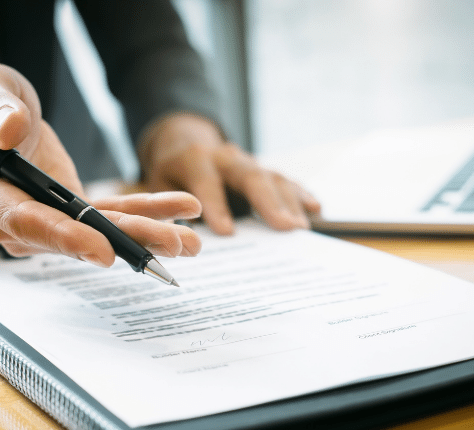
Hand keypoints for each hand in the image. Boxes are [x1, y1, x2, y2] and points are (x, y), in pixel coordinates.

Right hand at [0, 64, 201, 264]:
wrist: (1, 122)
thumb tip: (11, 130)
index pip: (26, 220)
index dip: (66, 238)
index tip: (104, 251)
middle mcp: (19, 218)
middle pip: (79, 235)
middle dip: (129, 240)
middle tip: (174, 244)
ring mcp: (53, 218)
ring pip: (104, 228)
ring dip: (149, 232)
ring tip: (192, 241)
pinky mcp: (76, 211)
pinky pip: (113, 212)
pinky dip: (148, 210)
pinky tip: (182, 210)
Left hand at [137, 113, 319, 234]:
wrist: (186, 144)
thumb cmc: (172, 173)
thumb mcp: (159, 186)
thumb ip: (168, 209)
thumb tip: (178, 240)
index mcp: (196, 159)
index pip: (207, 181)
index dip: (216, 205)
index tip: (227, 232)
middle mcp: (227, 157)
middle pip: (251, 176)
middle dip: (269, 202)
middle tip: (286, 227)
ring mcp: (248, 162)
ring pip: (273, 177)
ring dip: (290, 202)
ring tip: (301, 228)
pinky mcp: (262, 171)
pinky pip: (284, 180)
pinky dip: (300, 194)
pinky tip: (315, 209)